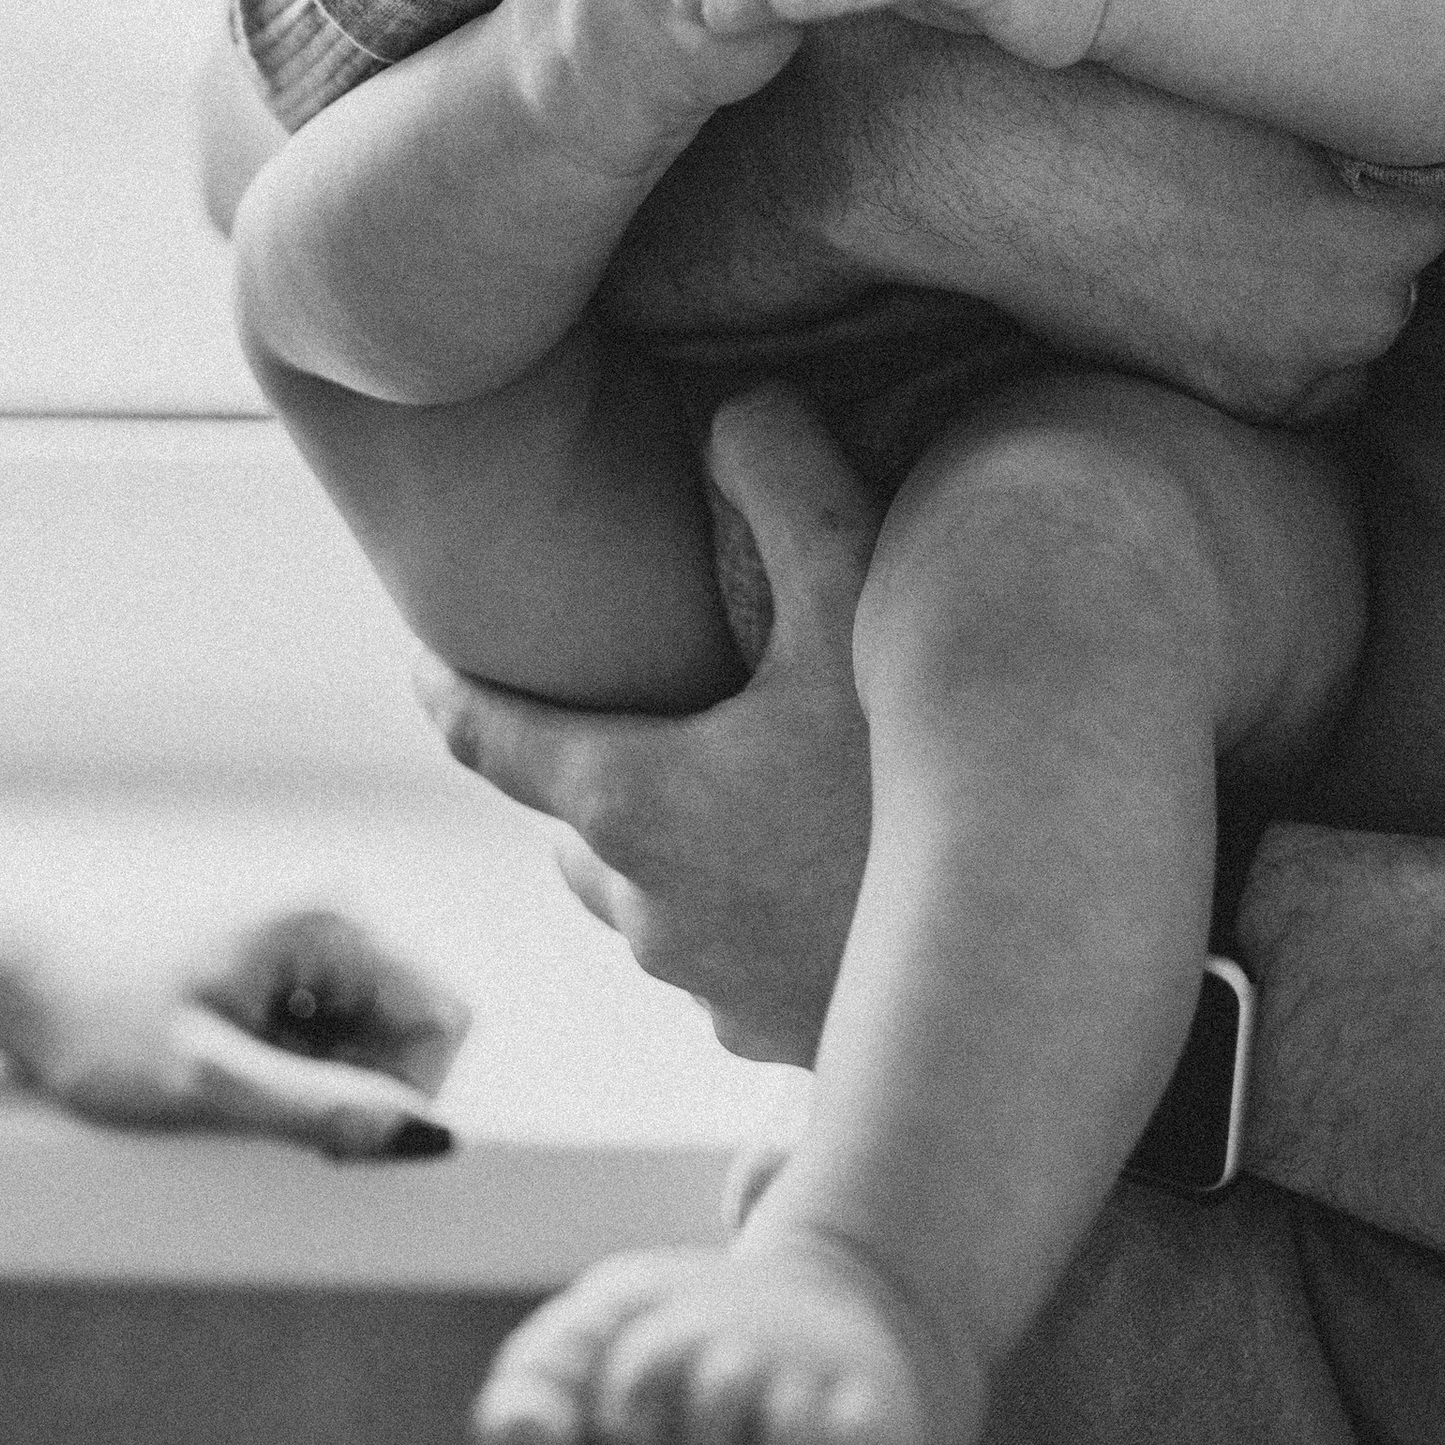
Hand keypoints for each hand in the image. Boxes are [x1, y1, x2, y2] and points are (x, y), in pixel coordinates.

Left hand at [0, 897, 470, 1158]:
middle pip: (407, 1033)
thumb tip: (431, 1140)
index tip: (330, 1138)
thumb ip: (323, 1110)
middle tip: (263, 1119)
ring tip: (231, 1094)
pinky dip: (287, 1078)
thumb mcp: (209, 1082)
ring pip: (365, 1043)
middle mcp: (330, 921)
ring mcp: (301, 947)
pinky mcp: (272, 974)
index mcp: (332, 924)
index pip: (442, 1019)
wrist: (13, 984)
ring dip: (317, 1090)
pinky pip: (323, 1040)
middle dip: (354, 1092)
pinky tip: (221, 1080)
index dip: (406, 1093)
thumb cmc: (101, 1023)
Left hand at [414, 387, 878, 1059]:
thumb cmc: (925, 777)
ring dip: (670, 846)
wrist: (1023, 957)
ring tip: (738, 786)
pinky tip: (819, 871)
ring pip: (647, 898)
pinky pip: (722, 963)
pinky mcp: (771, 1038)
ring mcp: (709, 987)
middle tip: (635, 705)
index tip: (422, 658)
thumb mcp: (862, 596)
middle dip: (590, 767)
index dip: (449, 688)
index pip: (493, 738)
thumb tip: (741, 406)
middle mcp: (646, 908)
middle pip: (576, 823)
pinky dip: (743, 914)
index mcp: (632, 803)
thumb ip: (789, 480)